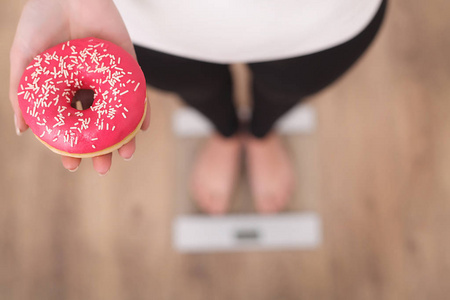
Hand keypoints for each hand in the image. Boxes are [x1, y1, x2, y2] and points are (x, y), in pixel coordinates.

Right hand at [10, 0, 149, 174]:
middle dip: (101, 149)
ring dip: (124, 136)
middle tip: (103, 169)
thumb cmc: (40, 22)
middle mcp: (89, 87)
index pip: (71, 125)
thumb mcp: (25, 59)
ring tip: (125, 155)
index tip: (72, 165)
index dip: (72, 147)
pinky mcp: (128, 65)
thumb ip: (22, 93)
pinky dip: (142, 110)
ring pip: (119, 114)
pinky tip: (142, 127)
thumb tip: (22, 130)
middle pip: (98, 125)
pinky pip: (138, 92)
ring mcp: (109, 78)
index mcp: (66, 90)